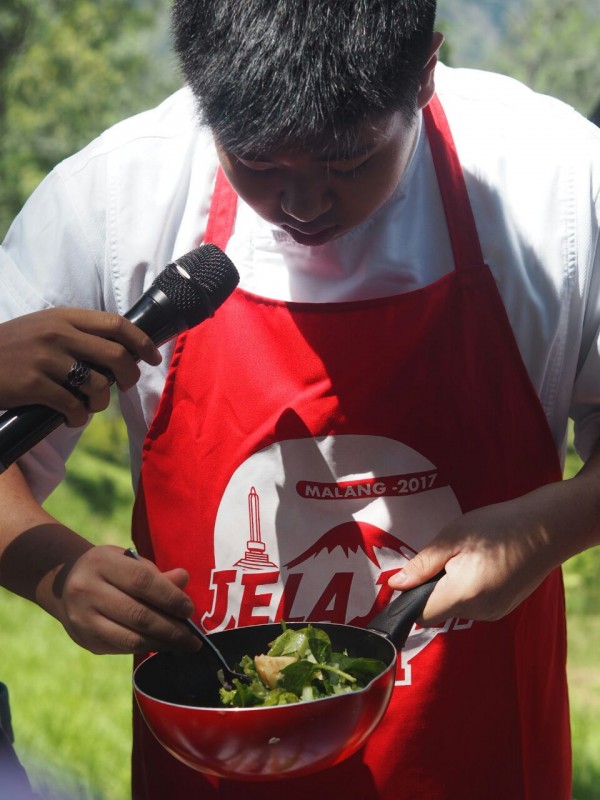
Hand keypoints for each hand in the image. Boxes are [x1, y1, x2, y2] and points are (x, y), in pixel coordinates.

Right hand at [0, 308, 161, 425]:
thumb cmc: (11, 348)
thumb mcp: (44, 327)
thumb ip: (77, 333)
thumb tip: (121, 351)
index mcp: (64, 317)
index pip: (116, 324)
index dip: (142, 342)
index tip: (153, 356)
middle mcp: (57, 334)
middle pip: (116, 355)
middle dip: (130, 376)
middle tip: (125, 385)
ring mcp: (45, 358)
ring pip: (98, 385)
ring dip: (100, 402)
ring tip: (89, 405)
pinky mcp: (33, 384)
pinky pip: (73, 406)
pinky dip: (78, 418)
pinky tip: (72, 418)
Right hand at [49, 544, 200, 654]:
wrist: (65, 584)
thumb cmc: (110, 569)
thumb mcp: (128, 561)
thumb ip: (155, 573)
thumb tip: (183, 579)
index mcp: (101, 563)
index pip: (142, 581)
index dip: (169, 597)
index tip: (189, 609)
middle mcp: (87, 590)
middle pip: (137, 614)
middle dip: (171, 629)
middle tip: (193, 638)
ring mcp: (82, 618)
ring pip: (130, 638)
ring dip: (162, 644)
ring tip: (183, 645)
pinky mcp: (85, 640)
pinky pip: (122, 648)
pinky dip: (146, 648)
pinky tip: (162, 645)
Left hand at [388, 477, 590, 625]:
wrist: (546, 528)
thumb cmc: (497, 526)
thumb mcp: (452, 537)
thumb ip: (423, 565)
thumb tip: (395, 585)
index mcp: (463, 594)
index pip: (422, 615)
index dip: (411, 598)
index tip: (415, 575)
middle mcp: (480, 612)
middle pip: (439, 612)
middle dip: (433, 588)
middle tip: (446, 556)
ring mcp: (495, 612)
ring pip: (456, 608)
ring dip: (452, 588)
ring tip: (468, 556)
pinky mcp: (504, 608)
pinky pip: (474, 605)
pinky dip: (469, 589)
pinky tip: (482, 564)